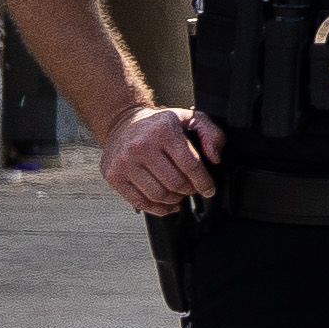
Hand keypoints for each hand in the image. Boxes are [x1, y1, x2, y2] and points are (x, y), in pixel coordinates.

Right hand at [100, 100, 220, 216]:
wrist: (123, 123)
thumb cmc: (159, 124)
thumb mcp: (190, 118)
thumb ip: (212, 134)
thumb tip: (215, 158)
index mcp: (163, 132)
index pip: (190, 165)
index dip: (204, 182)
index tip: (209, 190)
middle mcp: (141, 146)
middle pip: (175, 183)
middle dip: (189, 190)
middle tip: (192, 189)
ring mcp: (125, 162)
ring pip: (158, 195)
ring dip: (174, 200)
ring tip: (179, 194)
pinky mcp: (113, 175)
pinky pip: (139, 202)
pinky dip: (157, 208)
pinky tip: (166, 204)